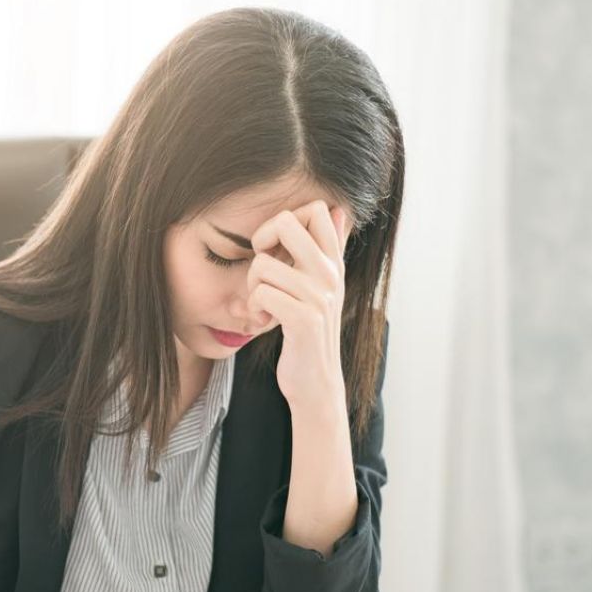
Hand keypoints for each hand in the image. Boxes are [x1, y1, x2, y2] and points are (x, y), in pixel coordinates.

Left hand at [247, 200, 349, 412]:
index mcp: (333, 262)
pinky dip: (255, 309)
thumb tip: (339, 210)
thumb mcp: (324, 286)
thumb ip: (331, 247)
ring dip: (252, 287)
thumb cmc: (309, 330)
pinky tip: (263, 322)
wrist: (315, 382)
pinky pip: (262, 294)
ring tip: (263, 305)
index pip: (317, 209)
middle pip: (286, 222)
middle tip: (263, 268)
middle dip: (262, 241)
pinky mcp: (305, 320)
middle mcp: (329, 274)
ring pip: (263, 264)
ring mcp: (319, 296)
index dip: (284, 220)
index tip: (277, 248)